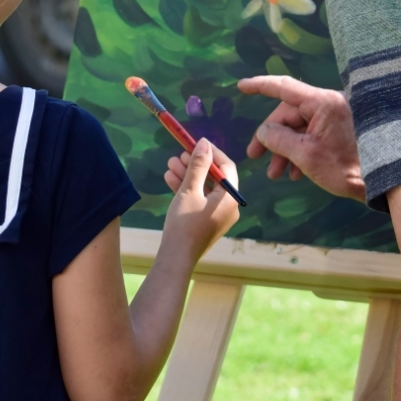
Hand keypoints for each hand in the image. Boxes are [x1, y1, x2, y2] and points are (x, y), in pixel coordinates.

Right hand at [160, 140, 238, 263]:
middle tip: (179, 153)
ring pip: (204, 188)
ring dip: (188, 174)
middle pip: (214, 177)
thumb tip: (204, 144)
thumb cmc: (185, 224)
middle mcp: (228, 206)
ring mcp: (217, 215)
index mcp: (230, 198)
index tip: (197, 143)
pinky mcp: (206, 221)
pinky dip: (186, 189)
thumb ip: (198, 165)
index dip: (212, 153)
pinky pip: (199, 199)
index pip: (227, 167)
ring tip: (170, 163)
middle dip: (196, 163)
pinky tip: (170, 178)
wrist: (176, 258)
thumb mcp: (190, 191)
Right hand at [238, 75, 365, 200]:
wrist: (384, 180)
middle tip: (256, 156)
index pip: (284, 87)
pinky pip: (314, 134)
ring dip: (285, 149)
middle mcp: (330, 104)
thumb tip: (264, 130)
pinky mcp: (343, 130)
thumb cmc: (346, 168)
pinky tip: (296, 173)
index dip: (260, 86)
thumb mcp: (304, 155)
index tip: (241, 87)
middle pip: (290, 114)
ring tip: (277, 174)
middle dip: (272, 137)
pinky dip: (301, 151)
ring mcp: (337, 117)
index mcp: (322, 102)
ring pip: (301, 127)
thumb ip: (278, 139)